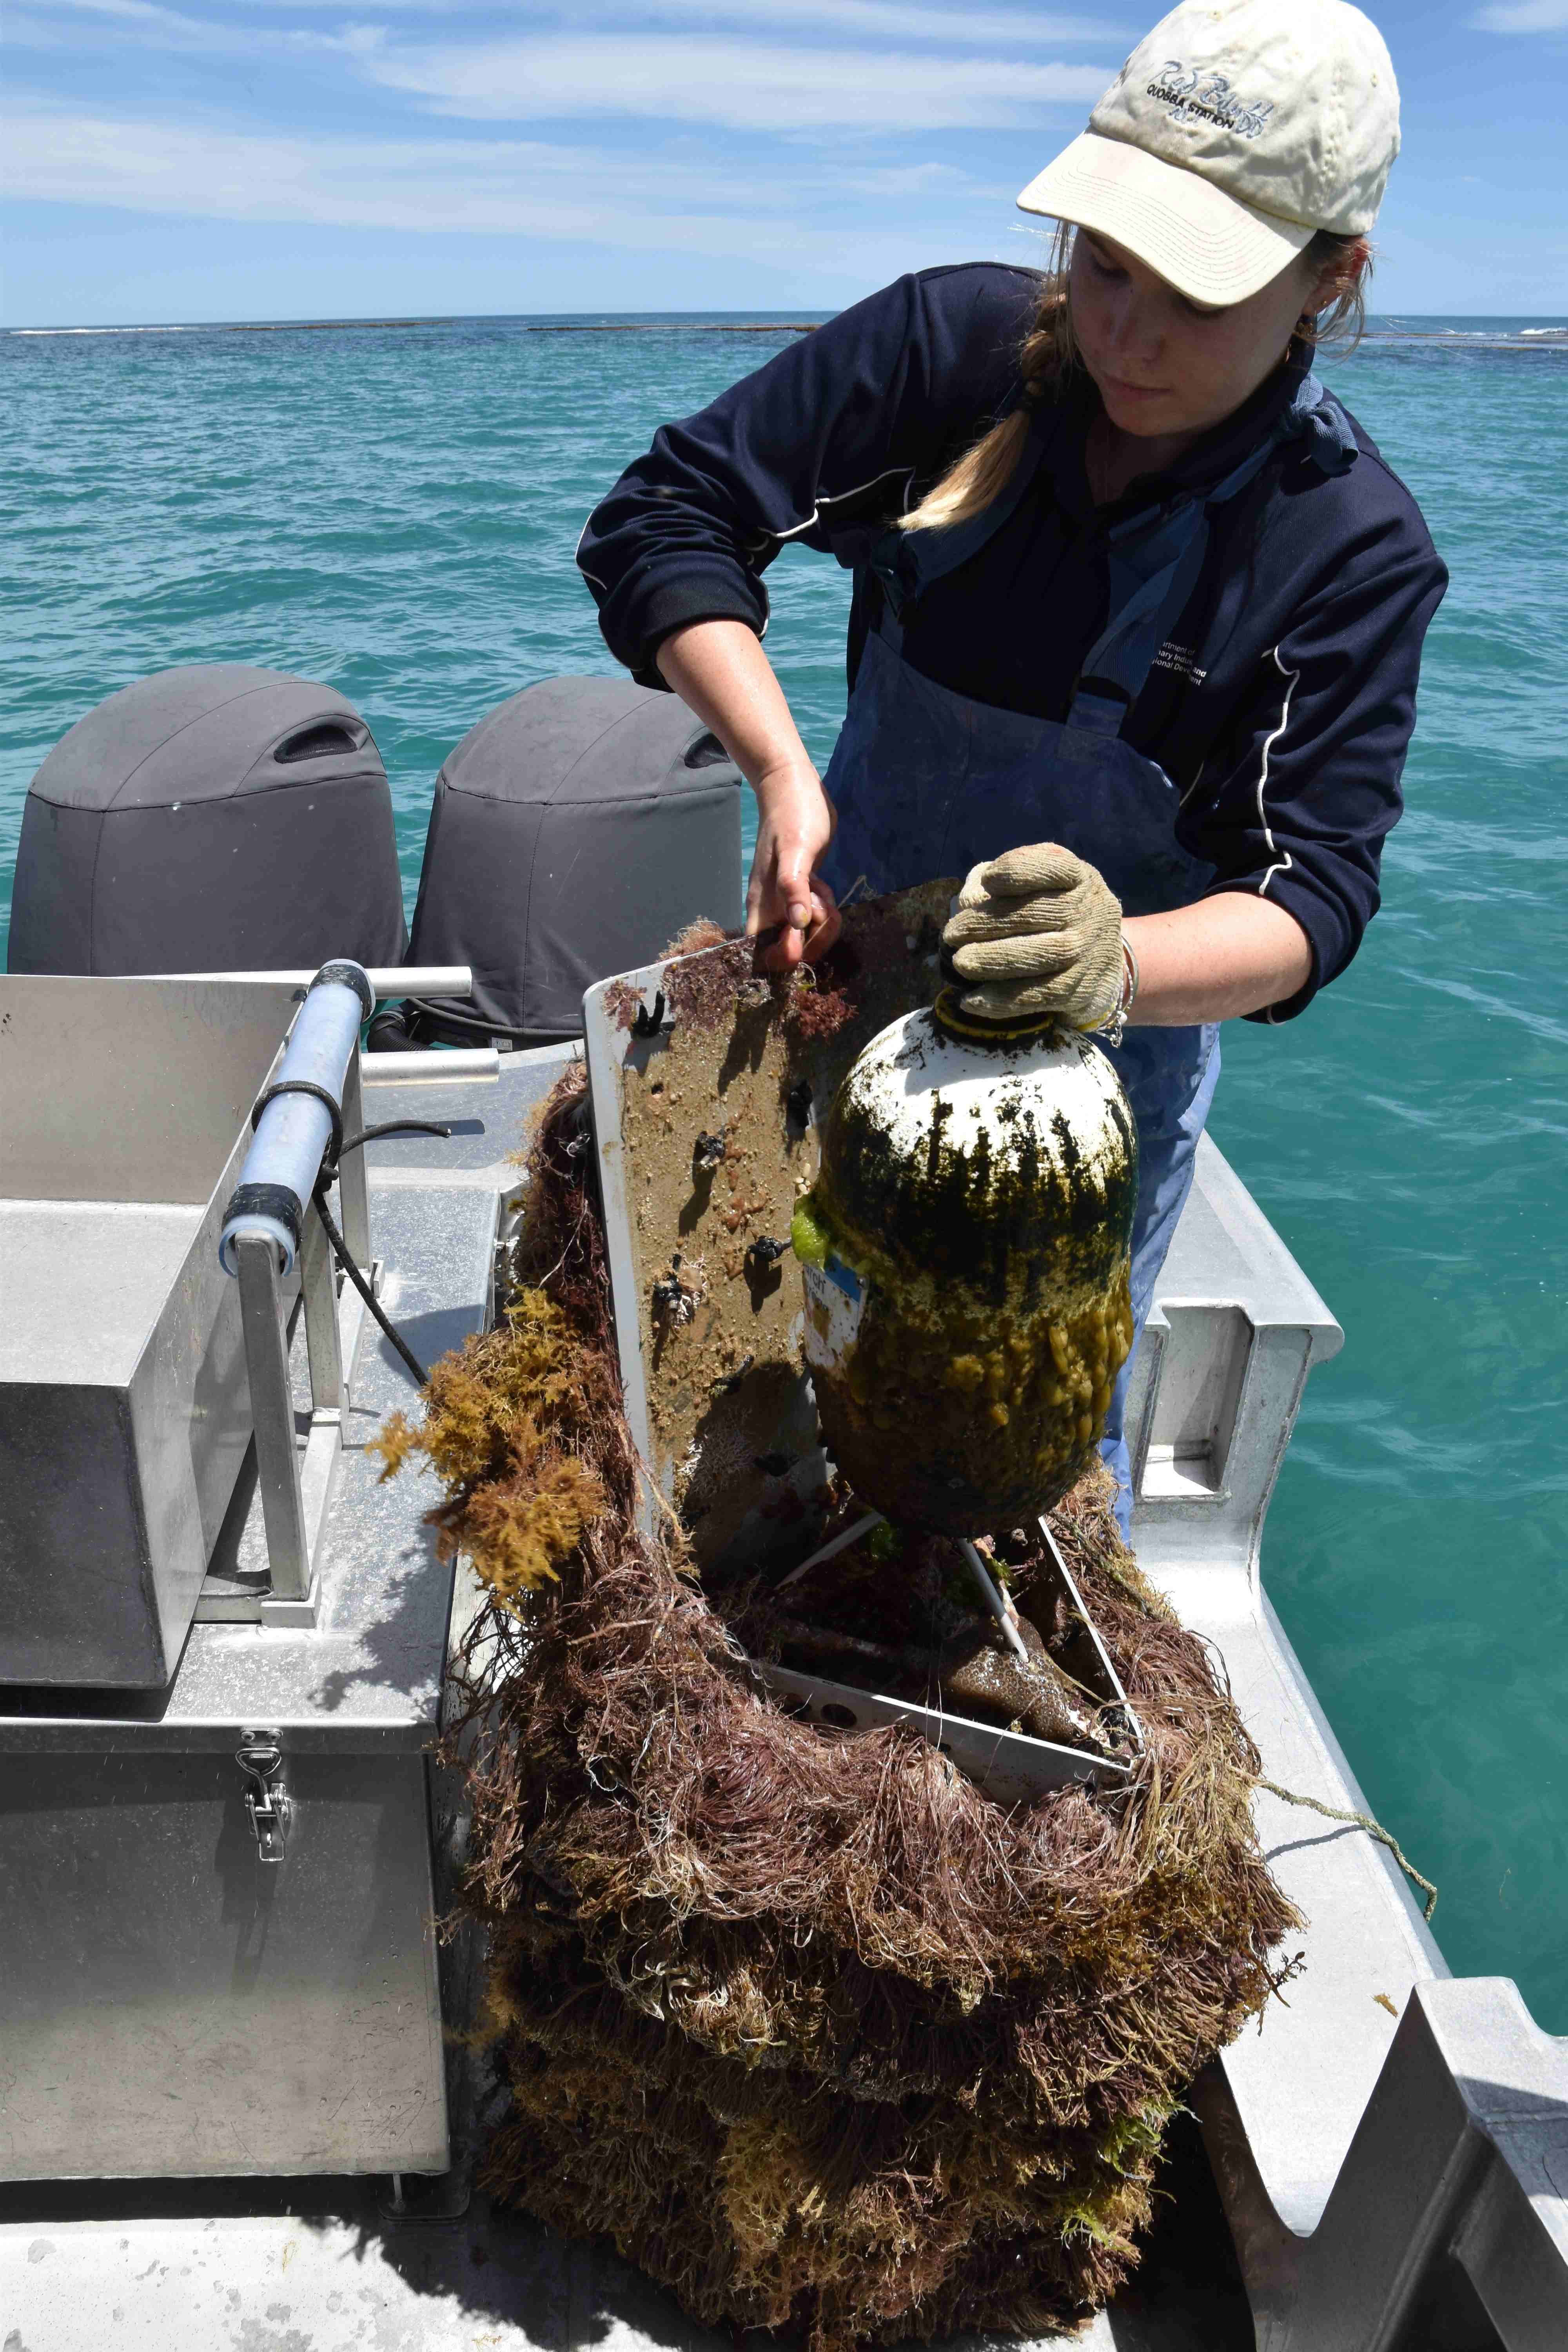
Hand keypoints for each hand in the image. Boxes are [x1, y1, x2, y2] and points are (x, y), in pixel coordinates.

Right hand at [747, 762, 841, 970]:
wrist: (794, 789)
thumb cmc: (793, 816)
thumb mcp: (795, 851)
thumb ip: (793, 888)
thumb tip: (797, 924)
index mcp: (762, 908)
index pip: (765, 957)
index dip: (787, 956)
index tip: (803, 931)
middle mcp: (771, 911)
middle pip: (795, 952)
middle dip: (815, 936)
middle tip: (821, 904)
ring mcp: (787, 904)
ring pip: (810, 935)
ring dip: (824, 920)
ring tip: (821, 889)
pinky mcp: (802, 894)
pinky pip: (817, 917)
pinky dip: (825, 906)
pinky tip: (822, 884)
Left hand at [942, 842, 1122, 1027]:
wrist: (1102, 960)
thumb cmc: (1053, 913)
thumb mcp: (1039, 885)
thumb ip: (1002, 882)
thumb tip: (968, 902)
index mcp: (1078, 877)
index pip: (1054, 867)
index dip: (1019, 870)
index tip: (988, 879)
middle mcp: (1089, 911)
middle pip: (1039, 913)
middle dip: (988, 923)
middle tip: (951, 934)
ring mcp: (1088, 951)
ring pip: (1043, 955)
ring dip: (995, 960)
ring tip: (960, 962)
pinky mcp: (1080, 989)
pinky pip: (1040, 996)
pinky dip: (1003, 1000)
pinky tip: (972, 1000)